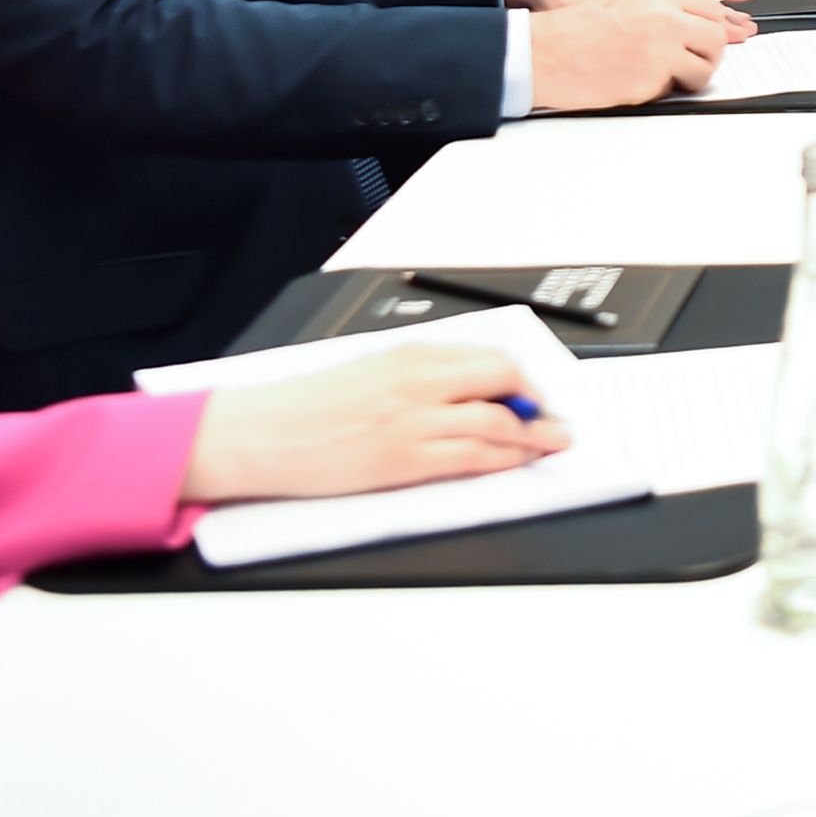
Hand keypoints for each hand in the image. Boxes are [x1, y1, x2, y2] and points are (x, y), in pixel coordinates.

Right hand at [180, 342, 569, 502]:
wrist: (261, 434)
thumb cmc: (307, 407)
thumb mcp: (371, 370)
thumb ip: (420, 376)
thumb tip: (469, 389)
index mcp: (411, 353)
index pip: (488, 356)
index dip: (521, 378)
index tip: (535, 392)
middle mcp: (419, 379)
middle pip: (504, 380)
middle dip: (538, 402)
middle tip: (554, 419)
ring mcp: (415, 419)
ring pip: (498, 421)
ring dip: (534, 435)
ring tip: (552, 444)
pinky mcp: (406, 459)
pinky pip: (473, 457)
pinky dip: (504, 459)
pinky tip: (516, 463)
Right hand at [527, 0, 750, 109]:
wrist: (546, 52)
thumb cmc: (576, 29)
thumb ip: (663, 5)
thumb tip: (695, 22)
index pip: (709, 6)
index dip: (714, 25)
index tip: (716, 36)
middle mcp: (666, 13)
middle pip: (717, 33)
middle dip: (710, 51)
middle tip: (696, 60)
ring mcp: (662, 45)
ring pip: (707, 63)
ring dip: (695, 73)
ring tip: (673, 75)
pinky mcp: (653, 75)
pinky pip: (679, 85)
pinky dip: (669, 88)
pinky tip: (647, 82)